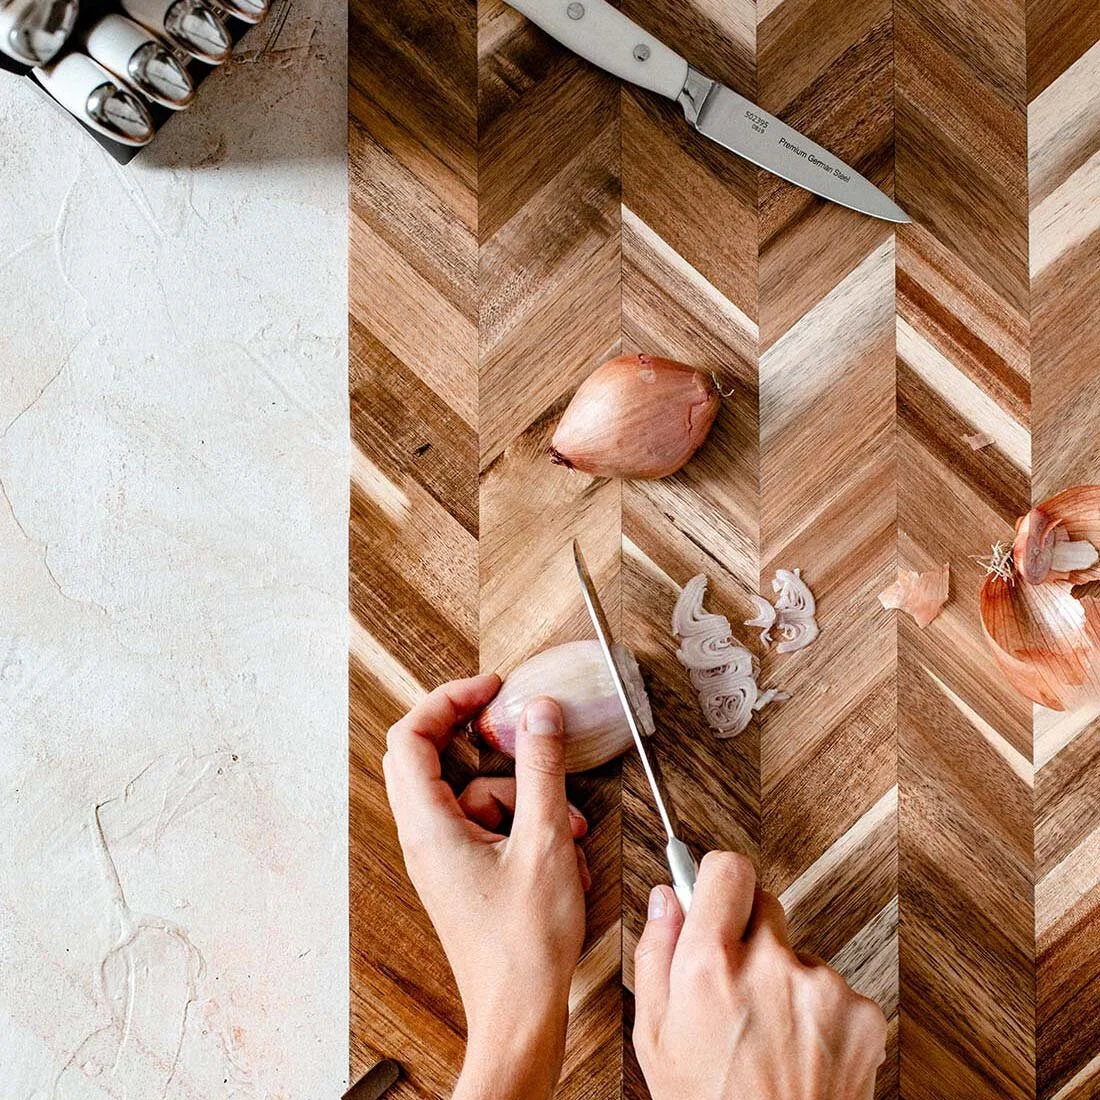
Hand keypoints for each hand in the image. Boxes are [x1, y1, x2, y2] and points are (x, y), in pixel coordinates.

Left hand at [383, 675, 589, 1099]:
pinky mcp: (465, 873)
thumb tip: (540, 713)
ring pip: (474, 795)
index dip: (447, 700)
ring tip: (568, 827)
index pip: (411, 737)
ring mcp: (444, 857)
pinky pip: (490, 827)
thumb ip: (542, 769)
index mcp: (429, 826)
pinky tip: (563, 854)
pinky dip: (526, 827)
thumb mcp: (544, 841)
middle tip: (516, 726)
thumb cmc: (524, 946)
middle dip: (483, 741)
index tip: (490, 689)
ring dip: (523, 796)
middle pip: (434, 760)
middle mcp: (426, 838)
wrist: (520, 1015)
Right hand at [634, 852, 886, 1099]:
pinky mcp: (861, 1012)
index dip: (719, 880)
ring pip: (798, 951)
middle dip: (750, 932)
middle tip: (738, 982)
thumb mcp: (655, 1036)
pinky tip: (801, 1051)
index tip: (716, 894)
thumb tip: (668, 898)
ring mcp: (820, 987)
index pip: (727, 869)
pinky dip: (820, 1012)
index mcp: (710, 966)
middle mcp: (769, 965)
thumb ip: (656, 953)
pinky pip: (834, 988)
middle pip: (764, 903)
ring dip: (786, 978)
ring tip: (771, 1035)